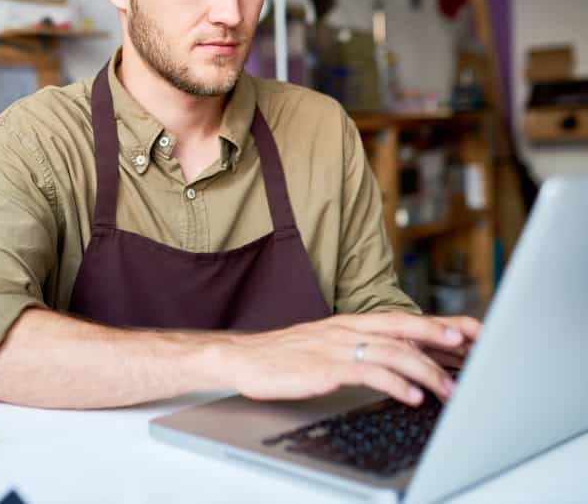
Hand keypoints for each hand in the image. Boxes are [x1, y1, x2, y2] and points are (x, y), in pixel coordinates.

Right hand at [213, 312, 481, 406]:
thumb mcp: (326, 345)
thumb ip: (360, 348)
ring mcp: (336, 347)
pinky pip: (367, 373)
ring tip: (449, 388)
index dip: (438, 323)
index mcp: (349, 323)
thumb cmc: (284, 355)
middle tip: (471, 346)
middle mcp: (347, 330)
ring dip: (425, 370)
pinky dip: (394, 384)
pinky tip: (411, 396)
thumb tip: (398, 359)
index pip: (401, 318)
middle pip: (402, 328)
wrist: (243, 358)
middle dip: (440, 336)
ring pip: (392, 352)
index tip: (471, 330)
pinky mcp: (325, 367)